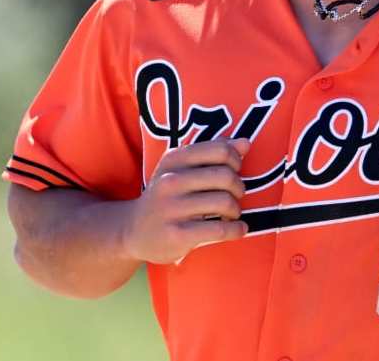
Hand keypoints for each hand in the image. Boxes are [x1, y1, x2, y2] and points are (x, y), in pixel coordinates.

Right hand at [120, 138, 249, 264]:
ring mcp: (172, 208)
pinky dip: (236, 229)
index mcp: (174, 159)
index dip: (236, 160)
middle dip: (239, 187)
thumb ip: (213, 153)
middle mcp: (171, 180)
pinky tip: (238, 228)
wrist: (133, 230)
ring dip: (236, 210)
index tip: (235, 171)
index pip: (220, 150)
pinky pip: (219, 229)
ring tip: (231, 214)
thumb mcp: (182, 168)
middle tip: (235, 196)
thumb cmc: (168, 195)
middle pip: (226, 176)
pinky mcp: (177, 234)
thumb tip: (245, 143)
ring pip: (224, 202)